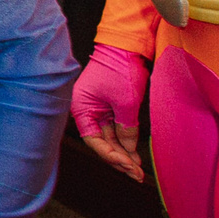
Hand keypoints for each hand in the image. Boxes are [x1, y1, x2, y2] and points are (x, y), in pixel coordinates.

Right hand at [70, 46, 147, 181]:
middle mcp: (86, 110)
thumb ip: (126, 128)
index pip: (93, 140)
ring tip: (137, 168)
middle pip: (101, 141)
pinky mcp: (109, 104)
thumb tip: (129, 150)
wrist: (126, 44)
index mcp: (81, 108)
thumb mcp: (125, 102)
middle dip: (119, 158)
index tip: (128, 166)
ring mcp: (98, 107)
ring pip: (110, 136)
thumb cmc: (119, 68)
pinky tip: (134, 153)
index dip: (111, 156)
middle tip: (136, 173)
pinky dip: (125, 139)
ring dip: (123, 151)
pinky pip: (115, 127)